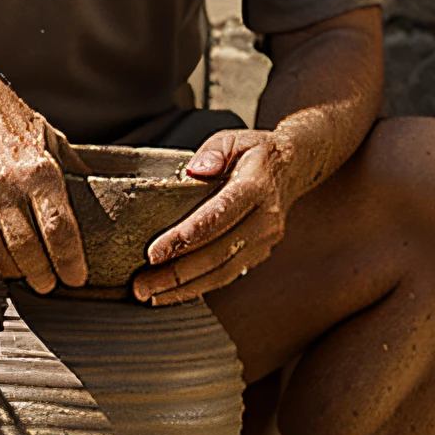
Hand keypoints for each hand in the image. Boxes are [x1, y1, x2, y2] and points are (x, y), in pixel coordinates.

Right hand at [0, 71, 87, 293]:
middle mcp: (10, 186)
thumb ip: (74, 169)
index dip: (69, 259)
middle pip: (30, 247)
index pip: (59, 227)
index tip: (77, 277)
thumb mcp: (52, 138)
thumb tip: (99, 192)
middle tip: (54, 286)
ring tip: (33, 280)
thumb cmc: (12, 120)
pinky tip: (7, 265)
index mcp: (40, 171)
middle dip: (44, 273)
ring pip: (2, 250)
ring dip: (20, 271)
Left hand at [132, 129, 293, 305]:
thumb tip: (195, 171)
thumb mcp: (232, 139)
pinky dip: (200, 287)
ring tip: (150, 295)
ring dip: (185, 288)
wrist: (293, 167)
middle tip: (140, 285)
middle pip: (218, 253)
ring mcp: (265, 240)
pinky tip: (173, 293)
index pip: (219, 215)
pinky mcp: (260, 253)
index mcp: (255, 186)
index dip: (187, 236)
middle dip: (176, 273)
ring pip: (224, 271)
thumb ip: (212, 152)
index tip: (154, 253)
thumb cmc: (254, 152)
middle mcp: (264, 218)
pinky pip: (229, 274)